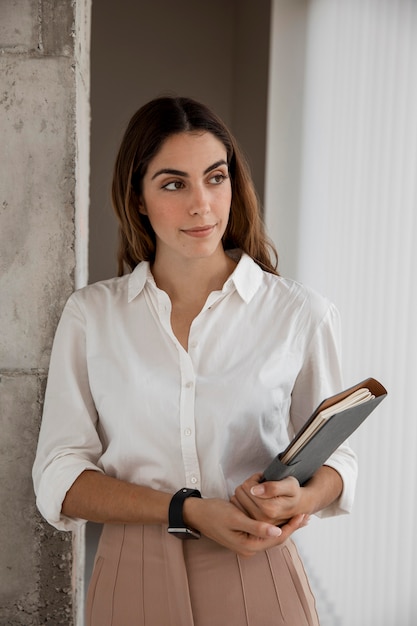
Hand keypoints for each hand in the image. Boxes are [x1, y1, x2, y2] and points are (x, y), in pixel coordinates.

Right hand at [183, 495, 305, 556]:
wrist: (196, 514)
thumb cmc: (214, 513)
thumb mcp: (235, 518)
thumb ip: (256, 527)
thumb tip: (278, 533)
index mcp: (248, 546)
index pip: (277, 539)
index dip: (291, 527)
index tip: (302, 515)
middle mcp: (249, 548)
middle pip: (277, 539)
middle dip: (292, 527)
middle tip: (306, 515)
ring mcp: (247, 543)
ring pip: (272, 535)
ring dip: (285, 525)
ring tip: (298, 515)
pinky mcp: (245, 535)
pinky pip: (264, 531)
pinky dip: (275, 524)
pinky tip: (280, 516)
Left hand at [231, 472, 309, 527]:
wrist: (298, 506)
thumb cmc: (294, 494)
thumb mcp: (290, 485)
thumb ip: (273, 487)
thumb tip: (254, 490)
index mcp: (269, 509)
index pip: (248, 486)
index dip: (255, 479)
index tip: (263, 479)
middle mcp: (261, 519)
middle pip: (240, 492)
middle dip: (249, 485)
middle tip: (261, 486)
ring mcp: (255, 523)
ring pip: (237, 498)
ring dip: (245, 493)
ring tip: (258, 492)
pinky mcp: (250, 523)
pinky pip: (236, 506)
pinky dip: (242, 500)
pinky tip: (253, 499)